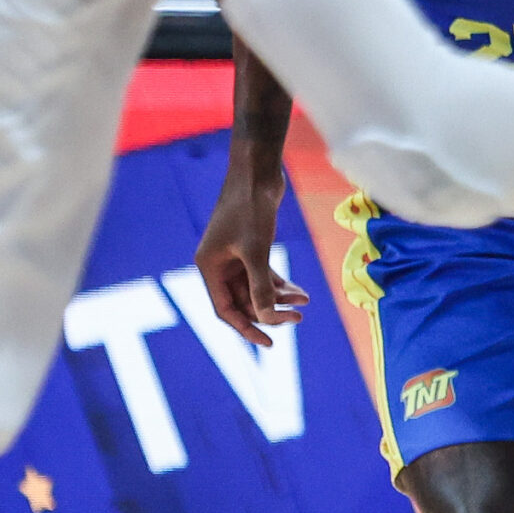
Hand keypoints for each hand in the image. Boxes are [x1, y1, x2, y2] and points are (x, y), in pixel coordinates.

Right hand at [195, 170, 307, 347]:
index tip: (270, 343)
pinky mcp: (250, 246)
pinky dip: (280, 283)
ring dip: (279, 298)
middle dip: (269, 311)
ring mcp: (234, 255)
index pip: (225, 310)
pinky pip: (263, 274)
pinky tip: (301, 292)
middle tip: (297, 319)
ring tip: (304, 302)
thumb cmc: (250, 207)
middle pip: (243, 301)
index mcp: (209, 266)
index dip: (247, 328)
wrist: (257, 170)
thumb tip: (267, 319)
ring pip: (256, 288)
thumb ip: (260, 288)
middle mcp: (218, 264)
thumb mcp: (256, 251)